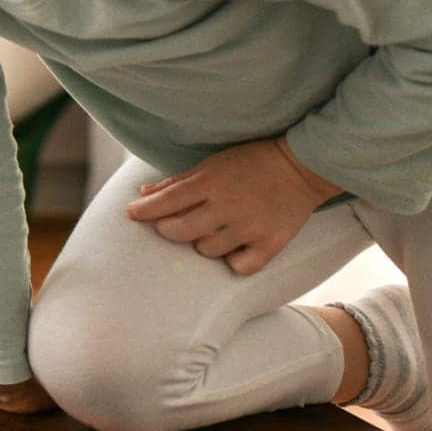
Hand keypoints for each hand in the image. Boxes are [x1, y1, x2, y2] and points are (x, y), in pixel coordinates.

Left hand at [125, 137, 341, 275]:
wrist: (301, 167)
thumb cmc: (250, 163)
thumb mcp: (212, 164)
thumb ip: (177, 181)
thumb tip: (143, 193)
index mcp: (211, 182)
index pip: (167, 201)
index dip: (144, 210)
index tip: (131, 214)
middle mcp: (228, 206)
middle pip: (180, 231)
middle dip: (167, 229)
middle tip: (169, 225)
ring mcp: (250, 228)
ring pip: (206, 251)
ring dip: (201, 243)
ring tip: (211, 231)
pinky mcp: (271, 244)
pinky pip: (240, 267)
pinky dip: (232, 262)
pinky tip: (232, 249)